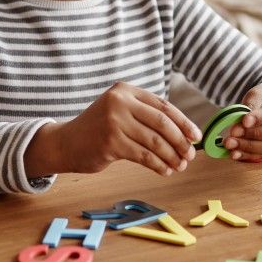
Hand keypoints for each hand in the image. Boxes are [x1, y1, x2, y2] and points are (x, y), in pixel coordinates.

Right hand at [24, 82, 200, 177]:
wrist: (65, 143)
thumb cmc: (98, 130)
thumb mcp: (120, 112)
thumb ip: (146, 116)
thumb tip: (184, 134)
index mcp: (125, 91)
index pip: (163, 106)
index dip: (184, 122)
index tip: (196, 136)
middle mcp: (120, 102)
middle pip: (162, 123)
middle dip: (180, 141)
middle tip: (190, 155)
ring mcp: (114, 122)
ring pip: (155, 141)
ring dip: (171, 156)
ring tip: (179, 165)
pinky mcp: (111, 142)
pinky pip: (144, 155)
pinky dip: (158, 165)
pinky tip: (165, 170)